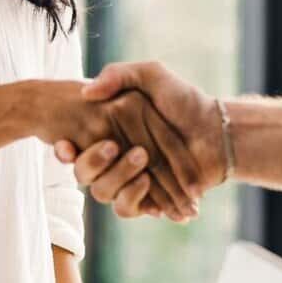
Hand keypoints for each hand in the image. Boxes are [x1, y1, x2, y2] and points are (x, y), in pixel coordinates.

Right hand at [27, 81, 199, 221]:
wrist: (216, 132)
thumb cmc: (184, 100)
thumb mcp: (151, 74)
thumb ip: (119, 74)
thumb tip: (87, 92)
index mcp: (108, 128)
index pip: (77, 144)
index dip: (66, 150)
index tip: (65, 145)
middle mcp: (114, 155)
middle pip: (85, 172)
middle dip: (94, 163)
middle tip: (114, 147)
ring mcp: (128, 178)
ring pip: (103, 192)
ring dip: (119, 180)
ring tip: (144, 172)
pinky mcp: (146, 198)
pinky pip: (127, 208)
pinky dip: (139, 201)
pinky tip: (152, 194)